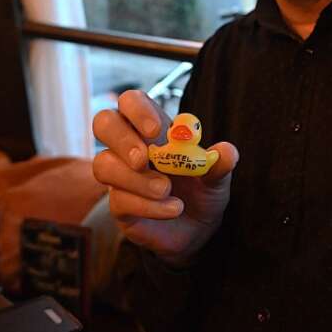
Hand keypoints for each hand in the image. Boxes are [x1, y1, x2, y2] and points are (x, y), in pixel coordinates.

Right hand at [92, 90, 238, 267]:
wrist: (197, 229)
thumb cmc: (202, 191)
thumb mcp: (216, 178)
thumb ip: (219, 164)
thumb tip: (227, 152)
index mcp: (154, 129)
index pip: (131, 102)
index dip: (137, 109)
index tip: (155, 130)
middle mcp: (131, 147)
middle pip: (104, 123)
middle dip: (121, 139)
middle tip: (144, 159)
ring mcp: (121, 176)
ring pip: (104, 165)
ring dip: (136, 180)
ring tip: (167, 190)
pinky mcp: (119, 205)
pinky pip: (119, 200)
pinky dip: (148, 205)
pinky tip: (172, 208)